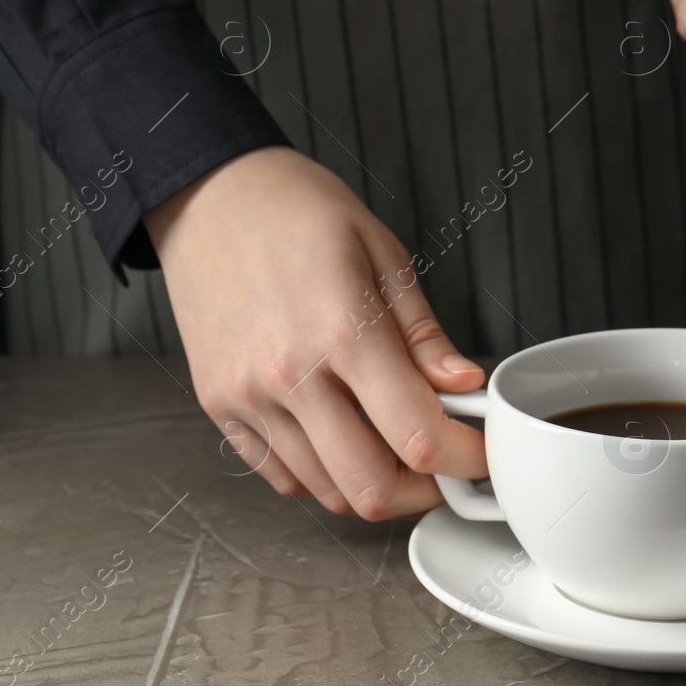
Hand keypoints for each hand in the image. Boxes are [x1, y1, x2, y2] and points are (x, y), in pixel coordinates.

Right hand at [144, 146, 487, 519]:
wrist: (206, 195)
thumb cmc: (296, 211)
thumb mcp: (382, 252)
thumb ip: (423, 333)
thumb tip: (463, 385)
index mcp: (341, 331)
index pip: (418, 436)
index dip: (464, 458)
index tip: (479, 452)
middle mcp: (288, 375)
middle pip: (371, 489)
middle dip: (424, 490)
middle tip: (443, 464)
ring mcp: (247, 397)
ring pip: (326, 491)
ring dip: (373, 483)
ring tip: (393, 444)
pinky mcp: (219, 405)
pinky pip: (280, 475)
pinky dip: (322, 475)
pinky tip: (342, 437)